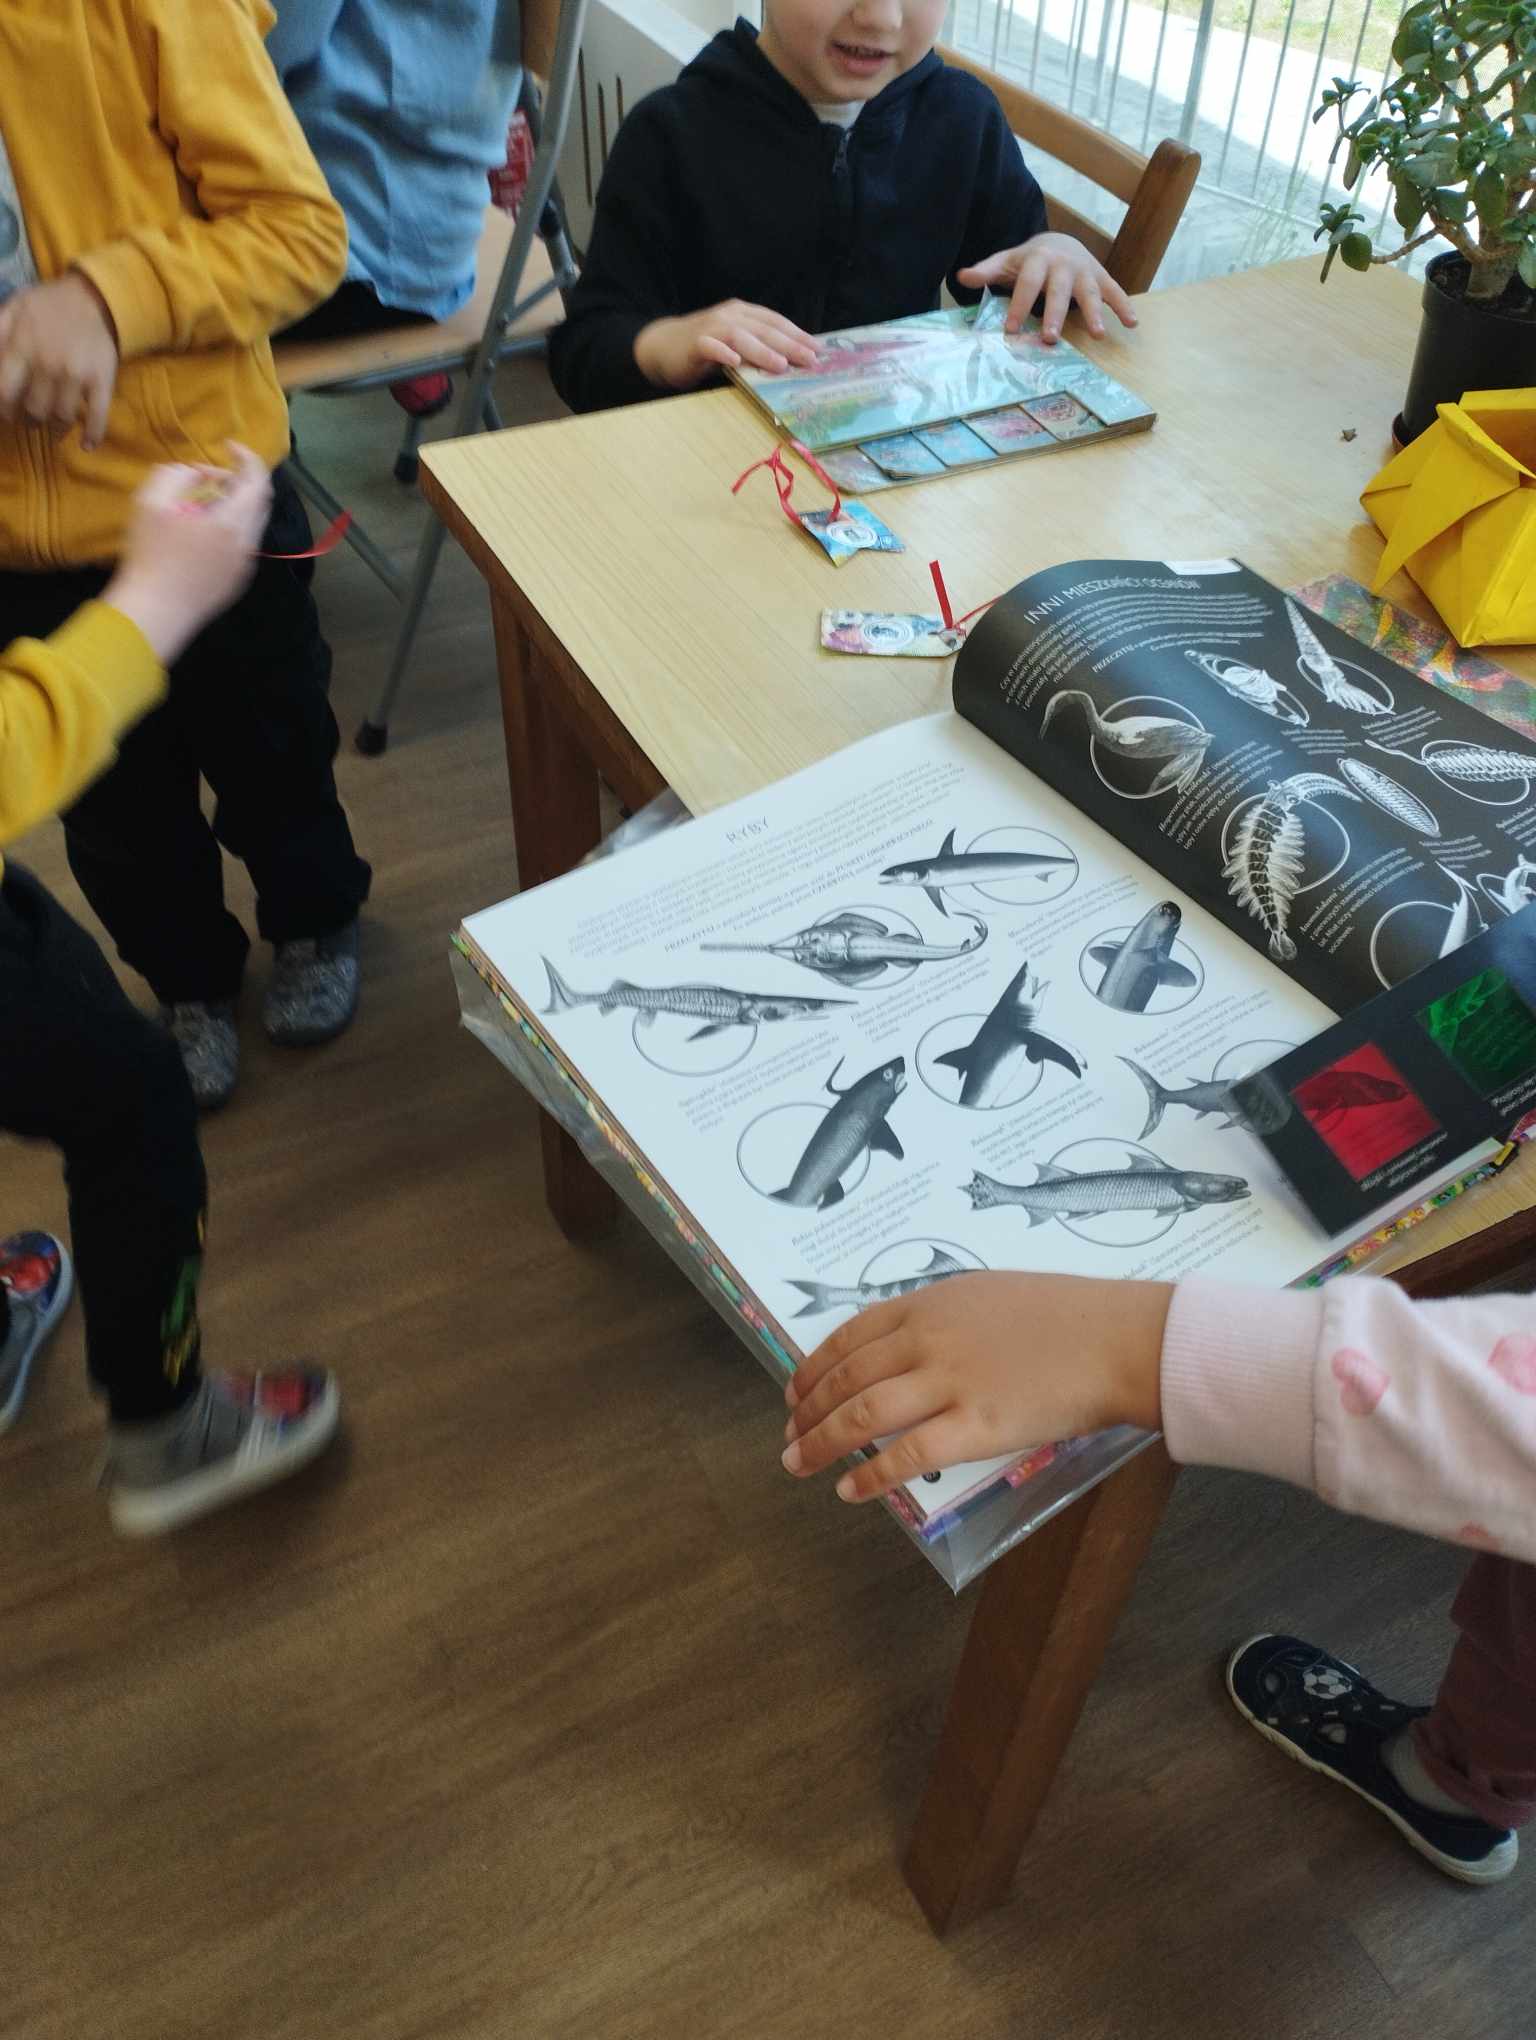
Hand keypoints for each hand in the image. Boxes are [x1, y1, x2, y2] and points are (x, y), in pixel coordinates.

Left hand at [0, 273, 120, 449]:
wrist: (92, 297)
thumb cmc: (46, 305)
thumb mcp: (12, 310)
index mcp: (23, 347)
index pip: (5, 392)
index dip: (5, 410)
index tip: (8, 415)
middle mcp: (48, 364)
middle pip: (35, 410)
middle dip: (31, 421)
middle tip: (32, 421)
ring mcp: (77, 375)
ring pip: (62, 417)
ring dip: (56, 429)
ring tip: (53, 429)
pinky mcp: (102, 381)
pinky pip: (98, 416)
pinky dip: (92, 435)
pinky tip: (86, 445)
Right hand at [103, 445, 272, 665]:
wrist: (155, 611)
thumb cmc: (151, 555)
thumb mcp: (151, 501)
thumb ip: (177, 474)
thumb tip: (199, 473)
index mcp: (233, 522)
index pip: (258, 481)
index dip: (247, 457)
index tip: (228, 447)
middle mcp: (247, 543)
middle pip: (259, 502)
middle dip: (238, 481)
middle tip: (208, 477)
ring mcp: (244, 565)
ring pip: (251, 524)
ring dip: (234, 505)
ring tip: (201, 503)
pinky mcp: (236, 582)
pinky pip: (242, 545)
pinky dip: (230, 527)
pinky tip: (200, 532)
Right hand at [634, 301, 818, 389]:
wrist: (663, 347)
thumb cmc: (705, 349)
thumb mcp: (736, 346)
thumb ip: (758, 350)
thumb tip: (790, 364)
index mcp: (743, 314)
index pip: (775, 322)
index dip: (798, 334)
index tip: (818, 349)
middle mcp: (730, 316)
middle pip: (764, 329)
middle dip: (789, 344)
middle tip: (810, 360)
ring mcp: (712, 328)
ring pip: (741, 337)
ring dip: (762, 350)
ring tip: (781, 365)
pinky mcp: (695, 343)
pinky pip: (710, 347)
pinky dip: (723, 353)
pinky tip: (735, 362)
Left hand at [780, 1272, 1169, 1502]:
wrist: (1115, 1337)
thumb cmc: (1064, 1314)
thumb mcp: (987, 1294)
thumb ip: (942, 1318)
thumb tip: (906, 1346)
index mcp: (928, 1304)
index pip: (849, 1337)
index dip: (813, 1367)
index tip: (794, 1391)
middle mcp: (926, 1339)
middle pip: (847, 1379)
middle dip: (807, 1410)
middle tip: (787, 1436)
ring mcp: (949, 1383)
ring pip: (863, 1417)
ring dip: (821, 1442)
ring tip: (798, 1463)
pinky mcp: (976, 1427)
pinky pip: (907, 1456)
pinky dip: (870, 1476)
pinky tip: (848, 1490)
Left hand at [955, 233, 1136, 343]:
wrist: (1059, 242)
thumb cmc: (1028, 261)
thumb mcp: (1007, 262)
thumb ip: (986, 270)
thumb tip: (961, 277)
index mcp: (1038, 259)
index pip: (1027, 284)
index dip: (1018, 305)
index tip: (1010, 330)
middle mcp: (1063, 264)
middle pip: (1058, 290)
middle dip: (1055, 313)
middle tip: (1050, 338)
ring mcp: (1085, 271)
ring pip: (1089, 292)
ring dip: (1095, 313)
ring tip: (1098, 334)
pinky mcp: (1101, 277)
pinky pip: (1115, 291)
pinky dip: (1124, 306)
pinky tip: (1132, 324)